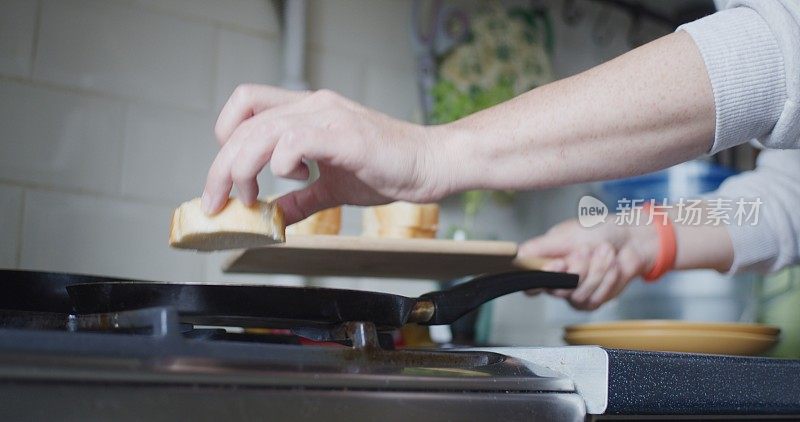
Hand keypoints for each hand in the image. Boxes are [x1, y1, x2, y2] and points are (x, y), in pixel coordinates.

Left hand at [202, 85, 450, 223]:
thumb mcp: (333, 187)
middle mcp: (314, 105)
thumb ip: (302, 199)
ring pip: (263, 131)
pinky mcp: (345, 135)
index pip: (247, 104)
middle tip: (219, 202)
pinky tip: (297, 180)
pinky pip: (296, 140)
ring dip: (242, 168)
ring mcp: (329, 117)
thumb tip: (276, 217)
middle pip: (245, 125)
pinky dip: (281, 164)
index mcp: (308, 112)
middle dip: (221, 168)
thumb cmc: (389, 167)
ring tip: (248, 198)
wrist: (432, 163)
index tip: (227, 176)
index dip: (226, 136)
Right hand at [519, 219, 657, 309]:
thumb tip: (515, 255)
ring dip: (596, 272)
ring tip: (606, 252)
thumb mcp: (565, 234)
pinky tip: (613, 267)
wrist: (631, 240)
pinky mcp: (591, 300)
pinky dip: (606, 281)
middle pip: (555, 289)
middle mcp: (555, 280)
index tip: (559, 264)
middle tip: (588, 249)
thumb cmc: (597, 231)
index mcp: (544, 262)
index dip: (540, 278)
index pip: (528, 283)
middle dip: (578, 268)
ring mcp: (573, 292)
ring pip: (576, 295)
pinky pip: (594, 300)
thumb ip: (539, 247)